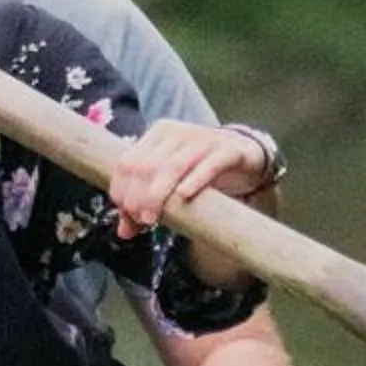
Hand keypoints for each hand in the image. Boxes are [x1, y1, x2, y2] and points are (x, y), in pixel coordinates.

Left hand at [105, 120, 279, 240]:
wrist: (244, 154)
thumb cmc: (200, 169)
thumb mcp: (170, 183)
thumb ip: (146, 201)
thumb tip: (123, 232)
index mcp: (156, 134)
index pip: (126, 162)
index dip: (121, 190)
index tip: (126, 215)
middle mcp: (176, 133)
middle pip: (145, 166)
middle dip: (137, 197)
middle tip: (141, 221)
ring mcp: (202, 139)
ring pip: (172, 167)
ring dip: (156, 195)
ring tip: (152, 219)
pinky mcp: (227, 151)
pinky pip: (209, 165)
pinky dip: (194, 181)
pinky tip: (184, 197)